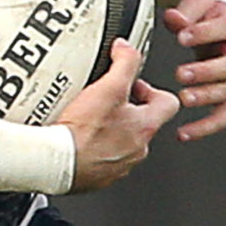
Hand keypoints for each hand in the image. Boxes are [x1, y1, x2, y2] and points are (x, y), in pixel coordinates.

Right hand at [61, 38, 179, 193]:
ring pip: (122, 143)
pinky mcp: (100, 178)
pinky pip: (103, 160)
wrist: (57, 162)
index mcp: (145, 127)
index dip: (153, 91)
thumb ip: (124, 63)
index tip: (135, 85)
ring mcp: (120, 166)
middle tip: (105, 101)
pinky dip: (93, 149)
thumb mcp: (108, 87)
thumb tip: (127, 48)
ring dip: (109, 131)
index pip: (168, 104)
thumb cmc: (82, 132)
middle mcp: (137, 149)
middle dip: (125, 110)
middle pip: (142, 124)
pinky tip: (77, 139)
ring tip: (87, 120)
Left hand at [162, 0, 225, 141]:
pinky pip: (224, 115)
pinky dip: (206, 126)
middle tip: (182, 74)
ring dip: (207, 97)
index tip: (182, 37)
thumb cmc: (214, 19)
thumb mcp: (200, 7)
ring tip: (183, 98)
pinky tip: (185, 132)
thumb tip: (174, 18)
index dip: (205, 33)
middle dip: (207, 71)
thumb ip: (186, 13)